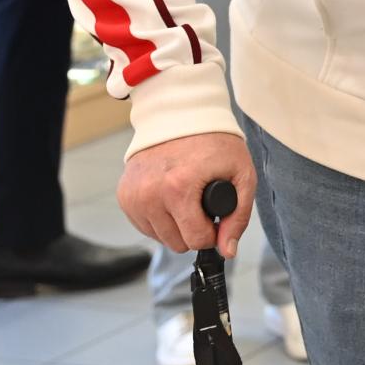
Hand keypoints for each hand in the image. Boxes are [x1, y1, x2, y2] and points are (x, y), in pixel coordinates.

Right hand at [119, 131, 254, 254]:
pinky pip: (144, 226)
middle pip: (177, 243)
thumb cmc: (214, 142)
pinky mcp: (124, 195)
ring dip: (175, 225)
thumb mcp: (241, 174)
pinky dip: (159, 218)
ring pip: (160, 238)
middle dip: (193, 229)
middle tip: (200, 203)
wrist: (181, 114)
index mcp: (179, 188)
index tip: (215, 216)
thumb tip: (227, 250)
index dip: (212, 232)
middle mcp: (150, 194)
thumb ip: (238, 216)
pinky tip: (169, 197)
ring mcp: (133, 195)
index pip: (196, 239)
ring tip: (185, 197)